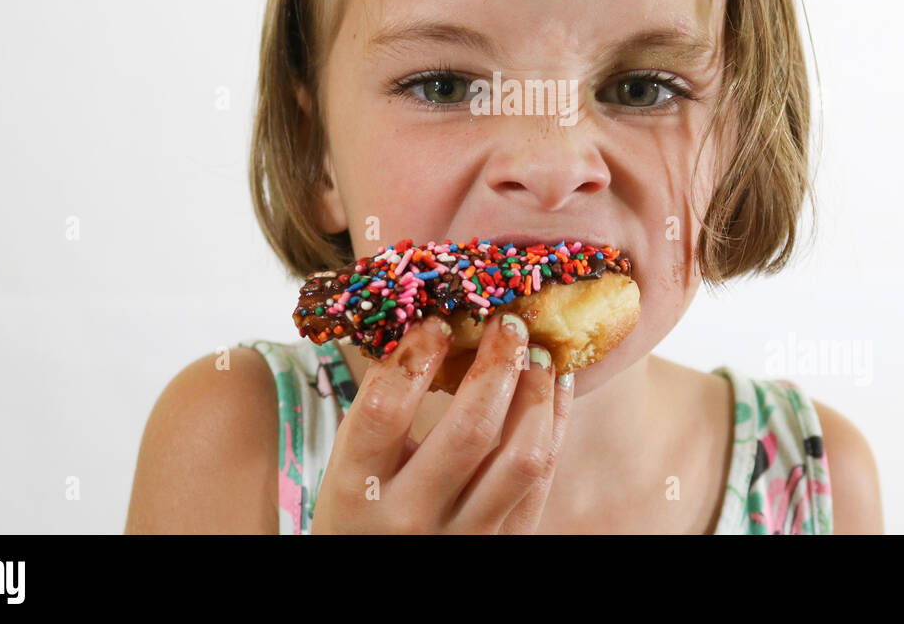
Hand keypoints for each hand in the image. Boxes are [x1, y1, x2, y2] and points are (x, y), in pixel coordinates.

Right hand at [310, 311, 571, 532]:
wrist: (379, 585)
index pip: (387, 408)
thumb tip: (423, 320)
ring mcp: (463, 537)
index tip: (438, 319)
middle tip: (507, 321)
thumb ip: (380, 406)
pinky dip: (554, 424)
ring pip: (522, 457)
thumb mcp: (347, 466)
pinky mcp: (504, 546)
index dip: (416, 355)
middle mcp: (410, 517)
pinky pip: (543, 480)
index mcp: (357, 487)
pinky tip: (555, 387)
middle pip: (469, 429)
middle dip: (496, 363)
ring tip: (538, 353)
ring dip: (538, 394)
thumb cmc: (359, 513)